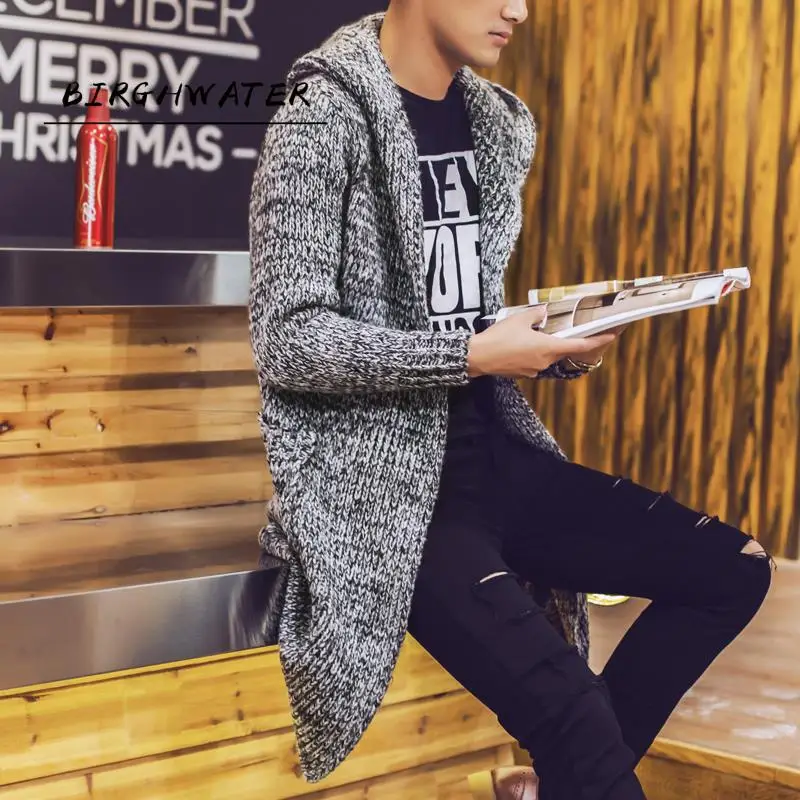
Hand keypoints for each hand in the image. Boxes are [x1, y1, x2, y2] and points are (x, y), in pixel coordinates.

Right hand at [466, 309, 621, 378]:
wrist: (478, 357)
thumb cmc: (499, 338)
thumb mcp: (519, 319)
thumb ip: (536, 315)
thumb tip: (543, 313)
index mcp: (548, 348)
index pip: (579, 345)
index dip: (597, 340)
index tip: (611, 336)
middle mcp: (544, 361)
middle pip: (560, 350)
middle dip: (560, 339)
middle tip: (556, 329)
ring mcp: (533, 370)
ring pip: (545, 355)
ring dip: (541, 345)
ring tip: (525, 334)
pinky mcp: (522, 373)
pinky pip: (532, 361)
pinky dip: (530, 352)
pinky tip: (517, 344)